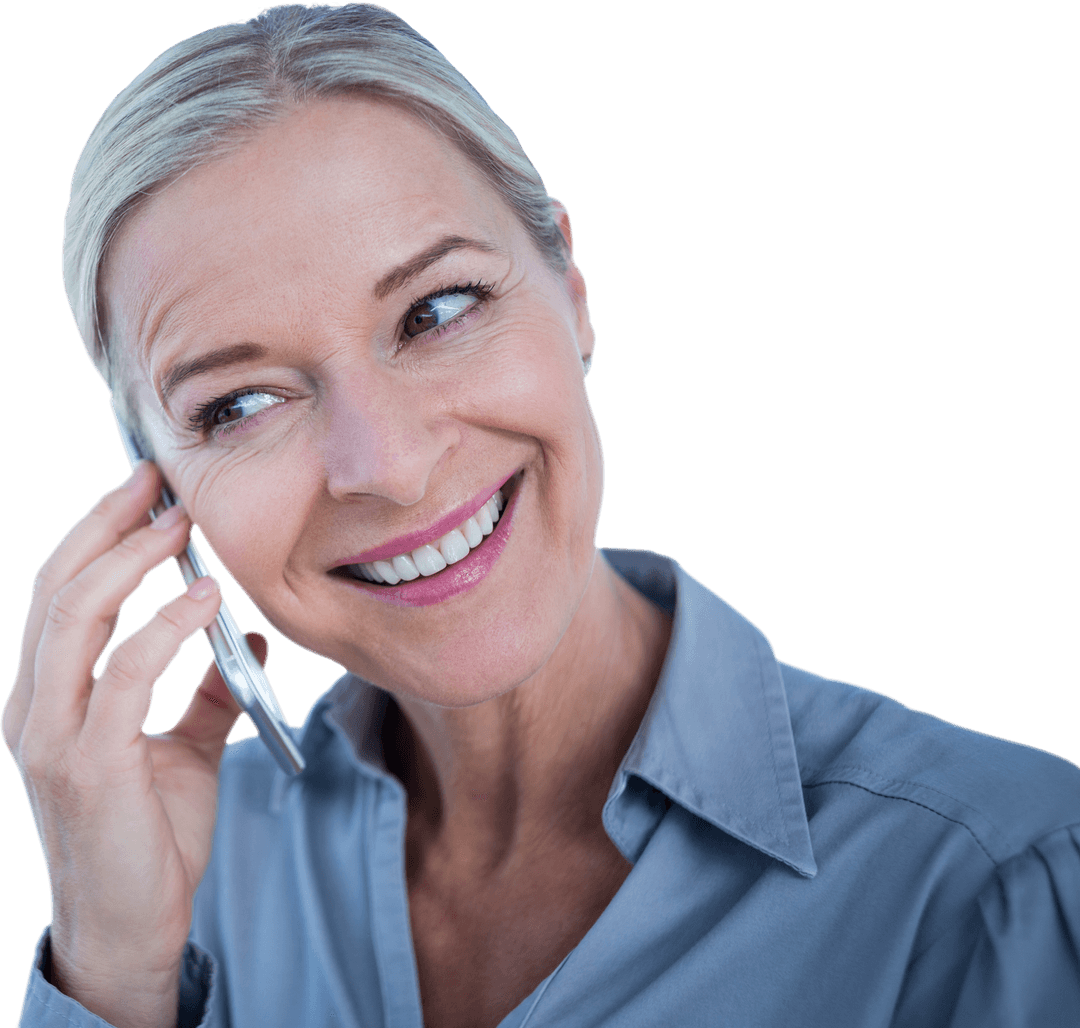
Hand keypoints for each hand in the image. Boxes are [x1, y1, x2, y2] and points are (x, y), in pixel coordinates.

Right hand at [3, 461, 264, 1027]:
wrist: (131, 926)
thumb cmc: (149, 838)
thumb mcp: (182, 750)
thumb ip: (203, 692)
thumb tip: (242, 634)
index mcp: (48, 698)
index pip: (62, 593)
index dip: (100, 534)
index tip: (148, 491)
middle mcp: (33, 708)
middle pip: (58, 587)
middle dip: (108, 524)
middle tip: (157, 479)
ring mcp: (50, 735)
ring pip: (73, 616)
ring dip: (130, 559)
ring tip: (179, 523)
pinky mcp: (85, 763)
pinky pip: (122, 673)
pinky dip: (164, 627)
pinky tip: (203, 601)